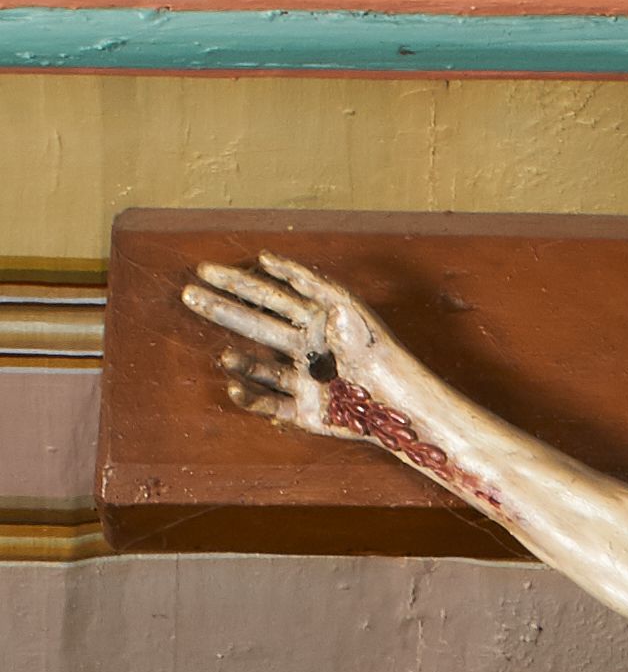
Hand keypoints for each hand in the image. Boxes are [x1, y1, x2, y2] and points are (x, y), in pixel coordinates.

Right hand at [181, 253, 382, 434]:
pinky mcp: (305, 411)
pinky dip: (250, 397)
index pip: (267, 296)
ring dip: (240, 360)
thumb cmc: (374, 348)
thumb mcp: (344, 304)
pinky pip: (270, 404)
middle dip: (222, 310)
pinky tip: (235, 386)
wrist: (394, 399)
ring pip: (260, 367)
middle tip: (189, 296)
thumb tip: (266, 259)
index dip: (236, 282)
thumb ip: (306, 282)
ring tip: (225, 356)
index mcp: (313, 321)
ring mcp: (303, 380)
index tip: (204, 271)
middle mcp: (304, 348)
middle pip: (255, 325)